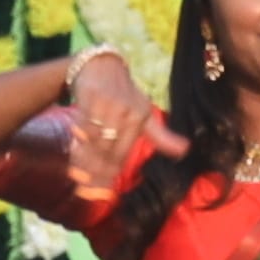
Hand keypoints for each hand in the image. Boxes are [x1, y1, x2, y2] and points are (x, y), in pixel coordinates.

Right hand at [54, 47, 159, 210]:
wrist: (101, 66)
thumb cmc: (125, 95)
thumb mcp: (145, 114)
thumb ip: (161, 136)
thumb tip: (185, 151)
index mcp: (139, 118)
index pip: (123, 152)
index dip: (111, 173)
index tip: (102, 193)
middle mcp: (124, 112)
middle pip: (107, 149)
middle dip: (96, 172)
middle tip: (86, 191)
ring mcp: (105, 104)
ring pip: (93, 140)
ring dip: (84, 161)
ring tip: (78, 179)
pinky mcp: (89, 98)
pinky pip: (82, 126)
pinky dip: (77, 143)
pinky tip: (73, 156)